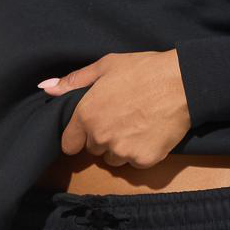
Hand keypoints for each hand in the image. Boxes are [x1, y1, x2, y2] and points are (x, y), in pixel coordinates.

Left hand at [37, 49, 191, 166]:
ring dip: (121, 148)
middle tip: (122, 118)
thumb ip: (74, 81)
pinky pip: (135, 162)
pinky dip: (141, 152)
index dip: (79, 136)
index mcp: (86, 115)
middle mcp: (100, 137)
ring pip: (114, 159)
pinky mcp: (143, 160)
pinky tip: (150, 132)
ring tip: (137, 125)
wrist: (183, 82)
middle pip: (94, 150)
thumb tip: (46, 88)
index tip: (92, 128)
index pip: (69, 144)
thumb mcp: (106, 67)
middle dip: (103, 138)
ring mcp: (122, 151)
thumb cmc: (144, 70)